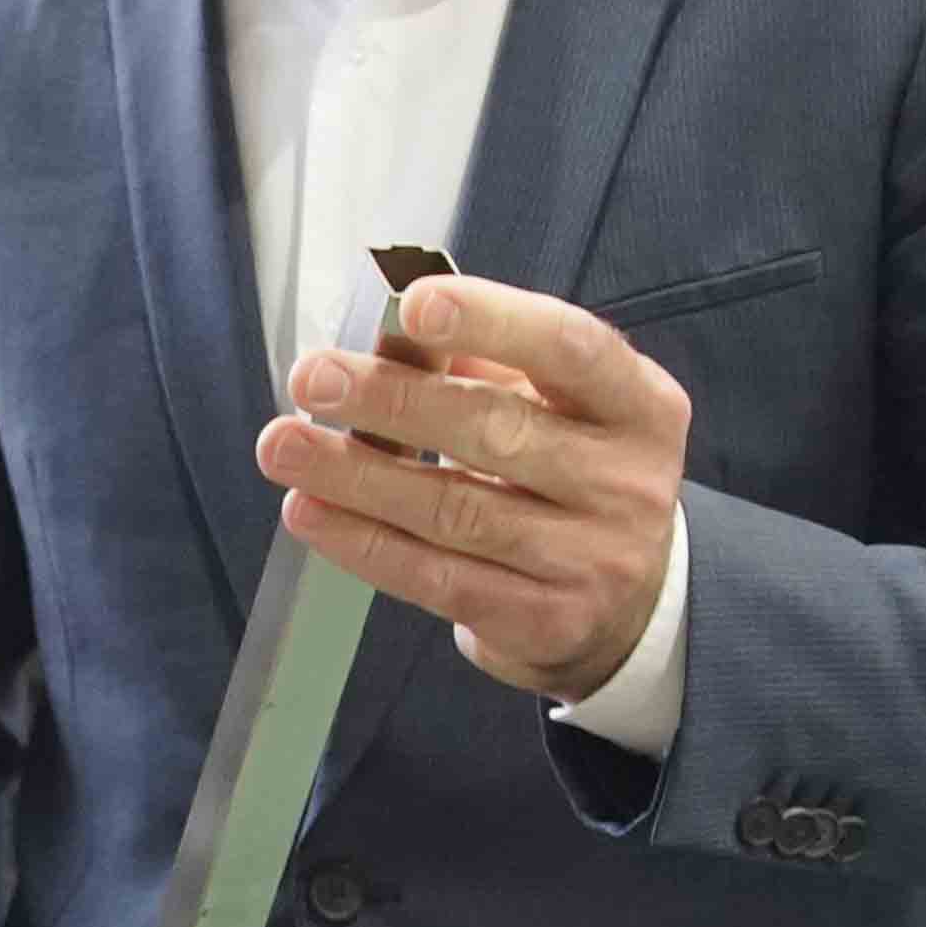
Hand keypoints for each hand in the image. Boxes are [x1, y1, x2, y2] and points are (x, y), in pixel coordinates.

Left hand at [254, 274, 691, 705]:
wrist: (628, 607)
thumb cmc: (573, 478)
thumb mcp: (552, 408)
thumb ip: (482, 361)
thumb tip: (393, 330)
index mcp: (640, 406)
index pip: (571, 348)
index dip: (494, 321)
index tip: (414, 304)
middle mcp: (626, 483)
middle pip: (499, 431)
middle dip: (393, 402)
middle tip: (314, 378)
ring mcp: (591, 560)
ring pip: (456, 511)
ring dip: (356, 475)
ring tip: (285, 445)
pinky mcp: (543, 622)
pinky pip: (437, 578)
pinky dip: (364, 542)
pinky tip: (311, 510)